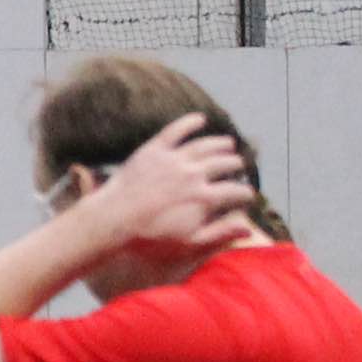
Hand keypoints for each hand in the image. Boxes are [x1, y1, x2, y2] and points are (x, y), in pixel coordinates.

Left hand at [83, 114, 260, 266]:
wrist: (113, 220)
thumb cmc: (150, 237)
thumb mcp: (189, 241)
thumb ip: (220, 233)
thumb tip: (249, 229)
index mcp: (203, 197)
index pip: (234, 191)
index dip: (244, 193)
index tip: (247, 194)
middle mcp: (193, 174)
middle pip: (223, 163)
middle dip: (234, 165)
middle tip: (238, 166)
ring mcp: (173, 159)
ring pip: (204, 145)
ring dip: (220, 144)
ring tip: (228, 144)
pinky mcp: (154, 150)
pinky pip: (175, 131)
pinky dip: (189, 123)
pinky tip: (200, 119)